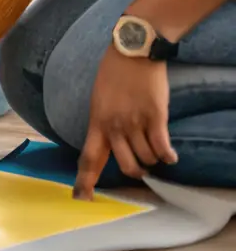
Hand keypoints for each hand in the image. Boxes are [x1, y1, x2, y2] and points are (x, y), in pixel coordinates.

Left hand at [74, 48, 176, 198]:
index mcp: (97, 122)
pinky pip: (162, 147)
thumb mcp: (99, 98)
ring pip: (147, 158)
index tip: (81, 199)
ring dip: (152, 157)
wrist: (133, 51)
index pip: (89, 158)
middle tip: (141, 164)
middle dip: (136, 170)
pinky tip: (170, 155)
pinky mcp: (155, 117)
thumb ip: (103, 122)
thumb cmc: (114, 72)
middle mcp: (115, 126)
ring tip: (153, 145)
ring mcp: (135, 122)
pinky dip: (168, 154)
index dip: (86, 181)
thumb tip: (108, 143)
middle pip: (126, 166)